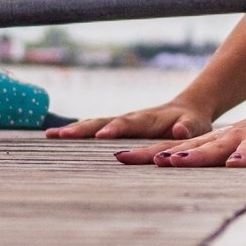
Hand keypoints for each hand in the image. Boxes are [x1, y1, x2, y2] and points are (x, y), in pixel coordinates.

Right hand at [46, 98, 213, 141]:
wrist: (188, 109)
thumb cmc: (193, 123)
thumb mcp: (195, 126)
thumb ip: (187, 128)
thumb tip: (179, 130)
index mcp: (150, 119)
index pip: (131, 124)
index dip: (116, 129)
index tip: (102, 135)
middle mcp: (132, 117)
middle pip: (104, 121)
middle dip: (84, 129)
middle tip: (62, 135)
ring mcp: (121, 121)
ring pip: (94, 123)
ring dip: (74, 129)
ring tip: (49, 134)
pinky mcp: (116, 126)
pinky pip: (93, 128)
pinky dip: (75, 131)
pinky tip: (53, 136)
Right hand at [113, 105, 245, 169]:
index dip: (245, 156)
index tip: (234, 164)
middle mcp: (234, 136)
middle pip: (208, 148)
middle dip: (187, 156)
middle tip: (164, 162)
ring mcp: (215, 138)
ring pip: (182, 146)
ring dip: (154, 152)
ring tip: (126, 158)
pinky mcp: (202, 142)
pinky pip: (172, 148)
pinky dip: (149, 153)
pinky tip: (123, 157)